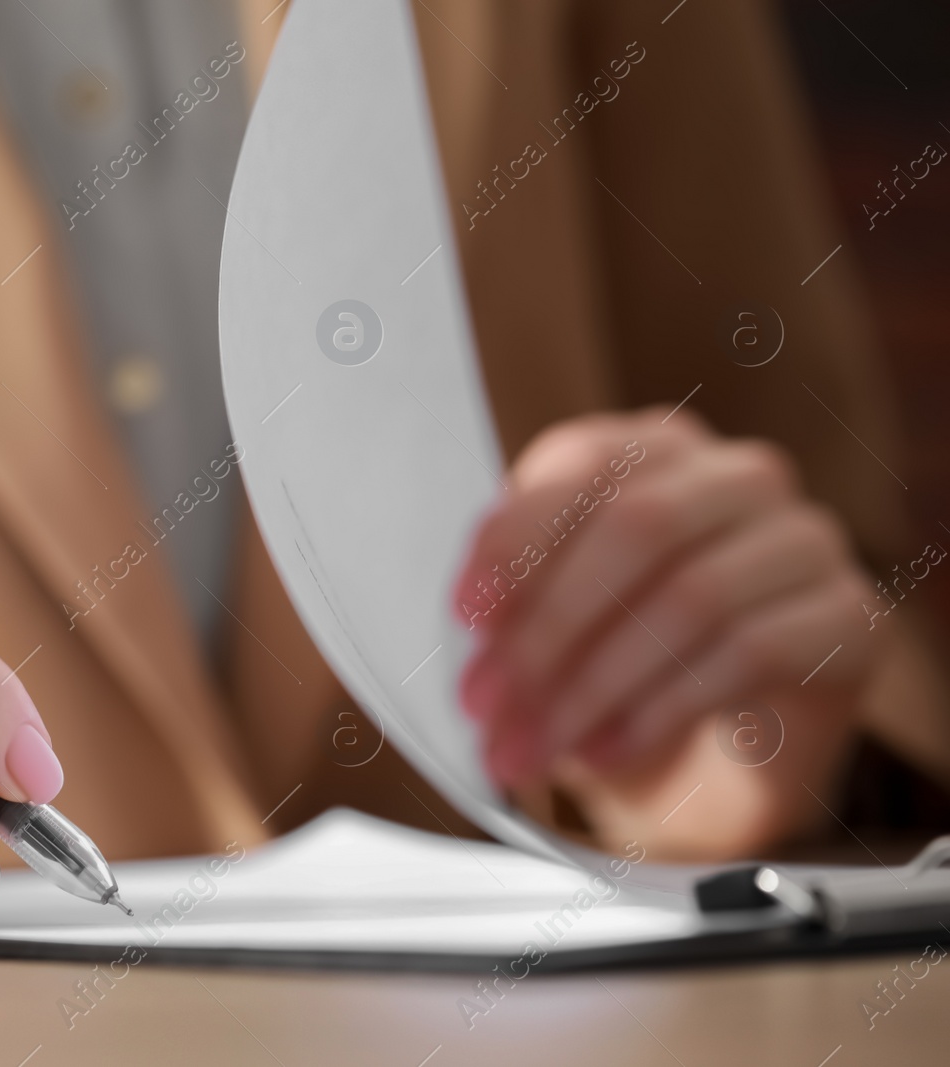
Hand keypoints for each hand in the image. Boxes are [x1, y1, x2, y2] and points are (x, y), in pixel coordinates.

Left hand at [452, 410, 879, 856]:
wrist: (706, 772)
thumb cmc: (617, 676)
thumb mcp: (546, 633)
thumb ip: (513, 608)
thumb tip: (476, 631)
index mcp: (653, 451)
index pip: (584, 459)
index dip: (519, 536)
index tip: (467, 614)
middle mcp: (737, 478)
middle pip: (639, 526)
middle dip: (549, 627)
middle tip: (488, 704)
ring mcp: (805, 542)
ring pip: (692, 596)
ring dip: (594, 686)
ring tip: (538, 747)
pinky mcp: (851, 620)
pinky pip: (750, 654)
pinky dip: (660, 711)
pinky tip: (606, 751)